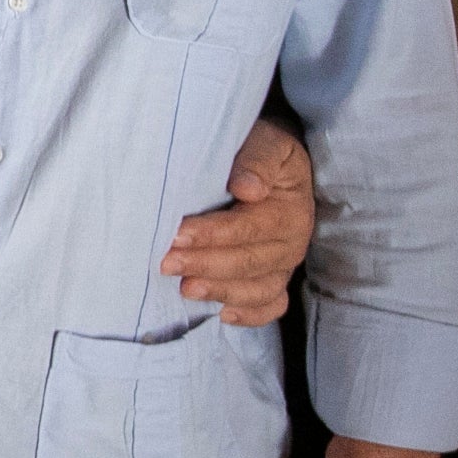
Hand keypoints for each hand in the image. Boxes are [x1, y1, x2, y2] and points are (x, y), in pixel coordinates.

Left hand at [165, 116, 316, 325]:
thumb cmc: (260, 150)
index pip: (250, 228)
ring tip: (186, 290)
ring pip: (258, 289)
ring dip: (221, 291)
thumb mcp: (266, 142)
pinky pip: (270, 306)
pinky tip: (222, 314)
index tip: (178, 234)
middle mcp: (291, 242)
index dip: (214, 234)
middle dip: (206, 264)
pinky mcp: (274, 279)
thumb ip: (257, 160)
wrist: (269, 161)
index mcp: (289, 209)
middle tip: (167, 263)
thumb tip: (248, 188)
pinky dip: (250, 314)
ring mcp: (283, 265)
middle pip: (250, 262)